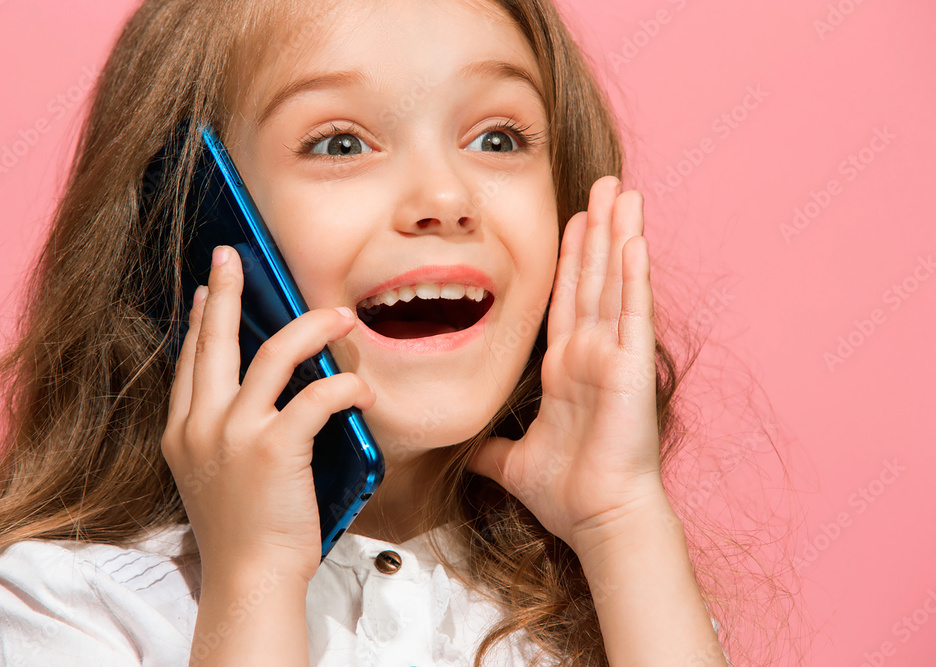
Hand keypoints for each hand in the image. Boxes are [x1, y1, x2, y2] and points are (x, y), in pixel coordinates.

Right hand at [160, 245, 375, 583]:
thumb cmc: (244, 532)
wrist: (250, 578)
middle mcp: (201, 426)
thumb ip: (227, 435)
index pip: (191, 362)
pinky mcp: (274, 448)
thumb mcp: (217, 477)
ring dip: (311, 328)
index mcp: (183, 433)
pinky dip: (345, 387)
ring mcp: (234, 434)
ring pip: (272, 354)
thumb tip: (260, 399)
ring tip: (339, 316)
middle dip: (226, 292)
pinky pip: (317, 397)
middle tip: (232, 257)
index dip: (202, 322)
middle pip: (214, 341)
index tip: (209, 293)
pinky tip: (362, 389)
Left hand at [465, 176, 664, 548]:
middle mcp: (592, 354)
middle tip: (604, 187)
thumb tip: (467, 447)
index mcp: (566, 368)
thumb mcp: (513, 458)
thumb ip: (491, 446)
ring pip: (615, 282)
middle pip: (594, 278)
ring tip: (623, 192)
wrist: (597, 519)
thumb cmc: (566, 493)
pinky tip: (635, 237)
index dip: (569, 259)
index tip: (571, 221)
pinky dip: (633, 273)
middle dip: (597, 231)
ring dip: (618, 235)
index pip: (566, 300)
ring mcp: (614, 356)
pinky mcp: (631, 365)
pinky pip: (632, 310)